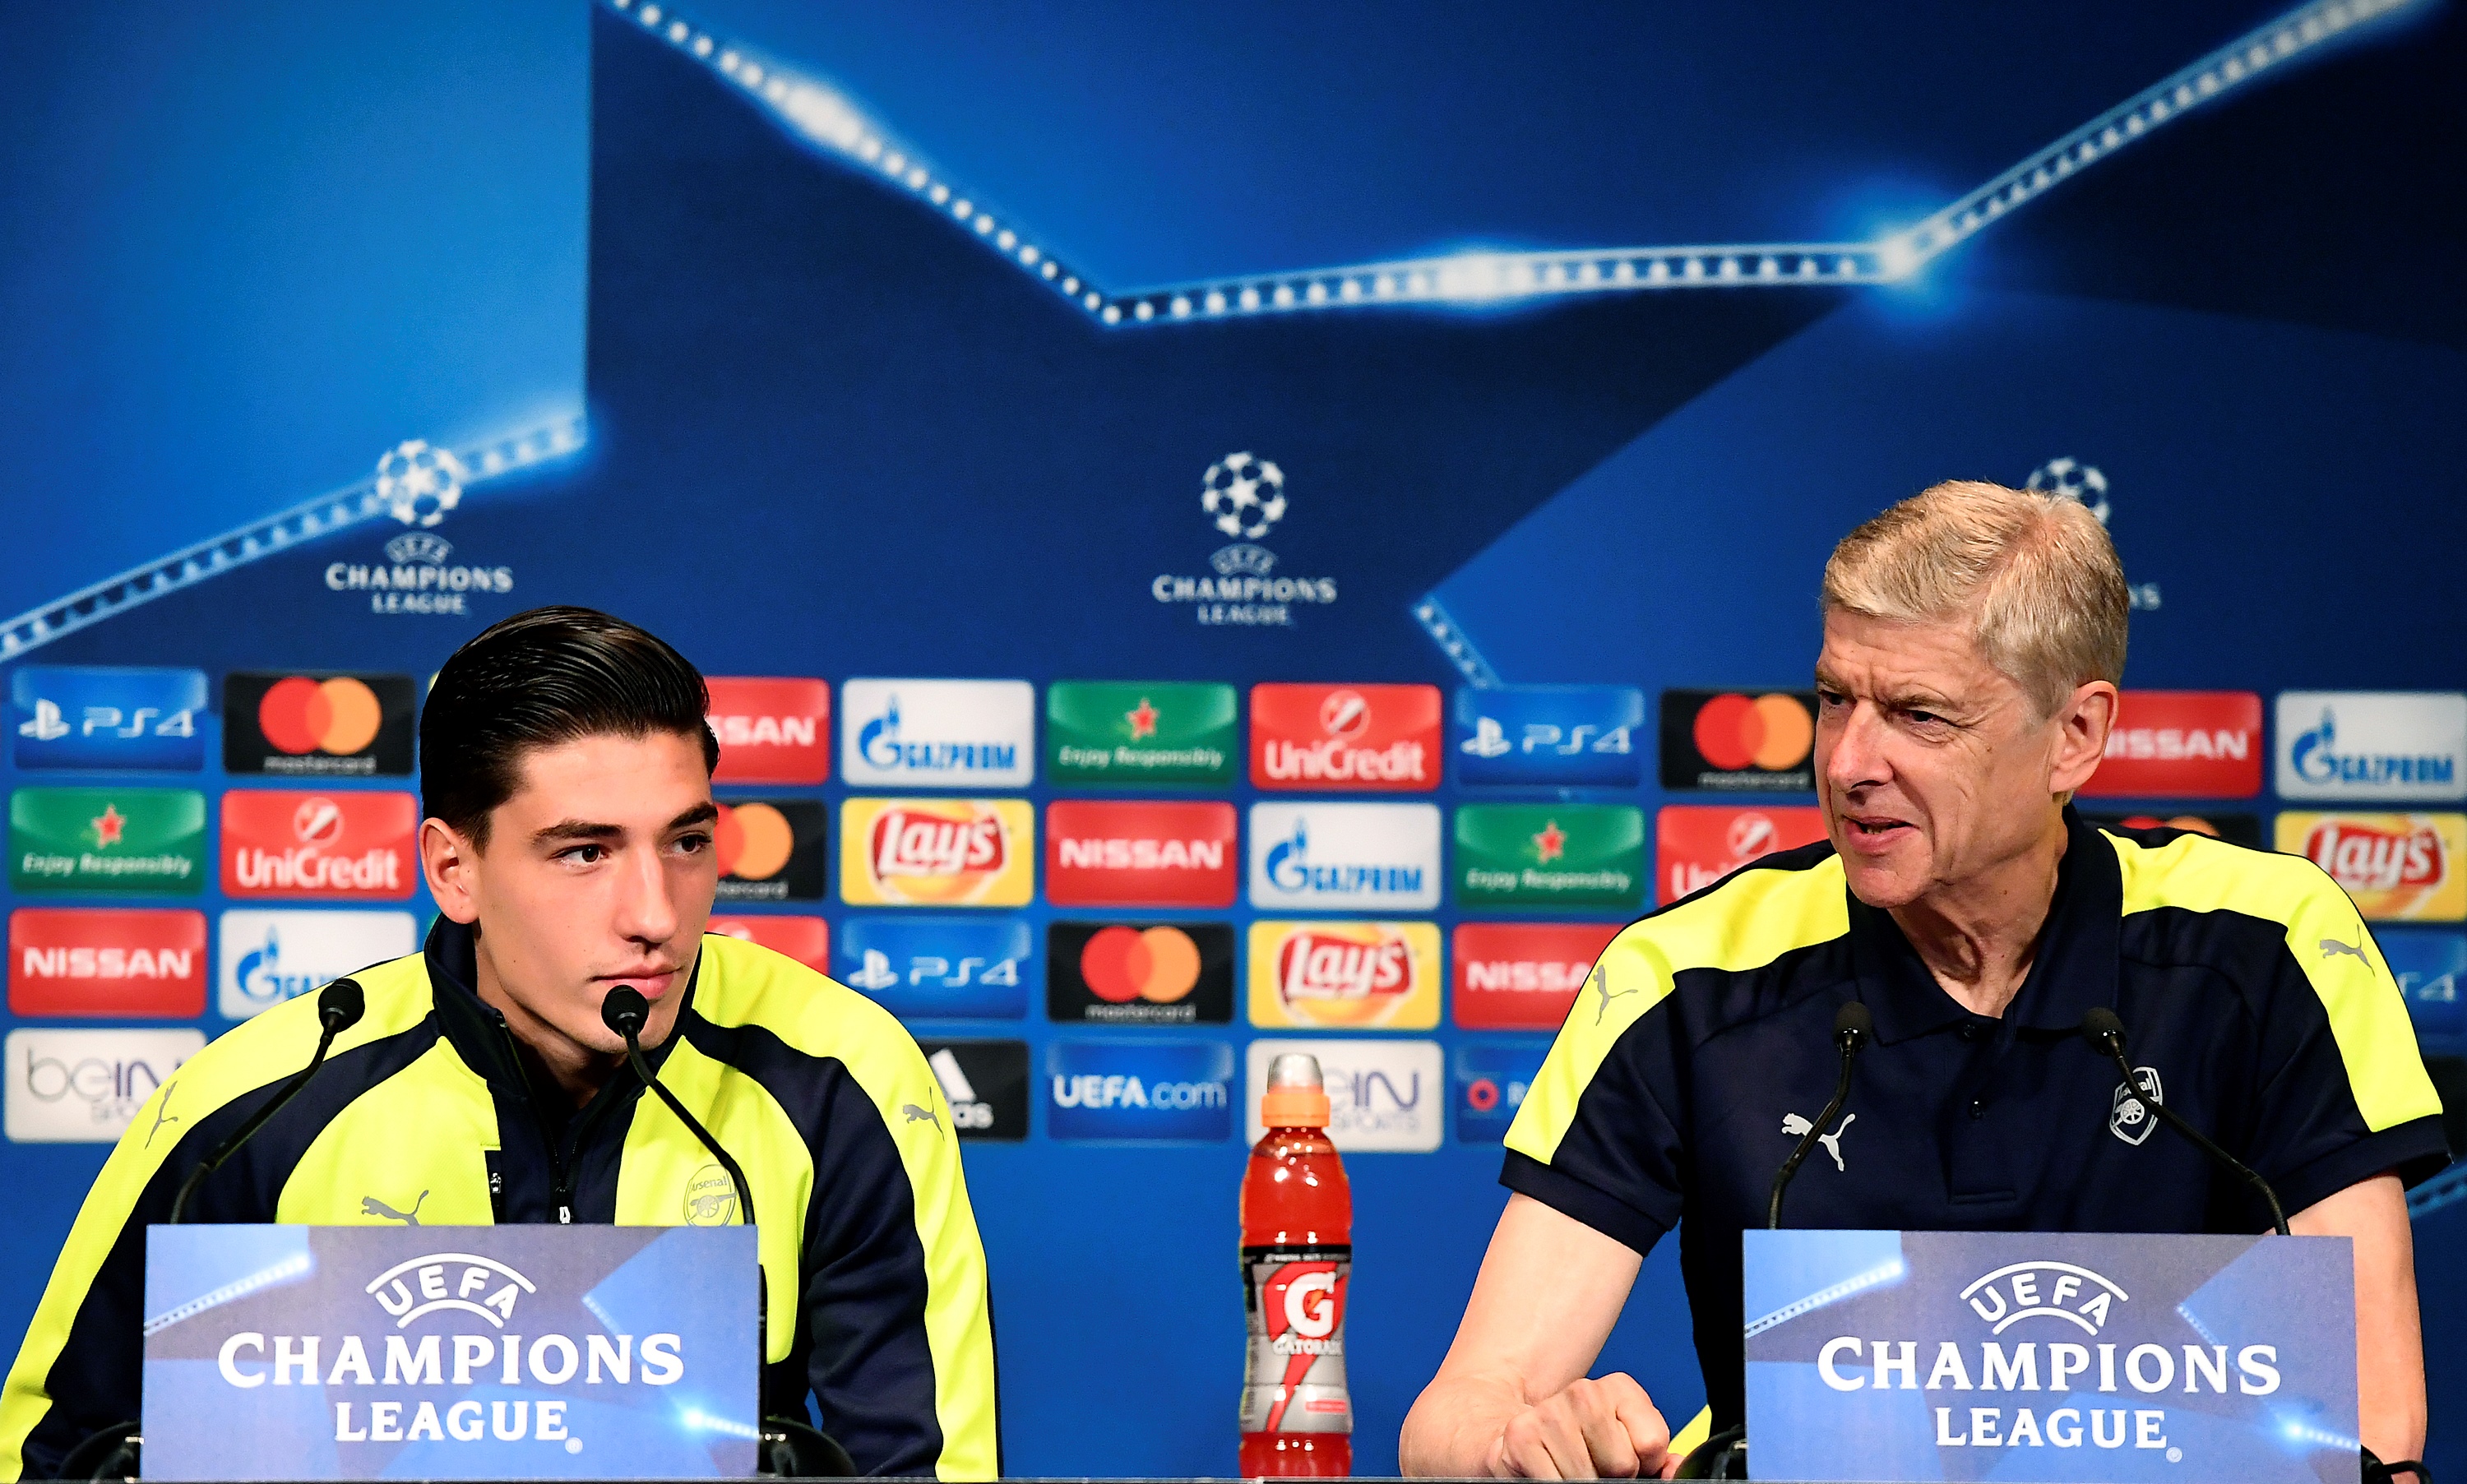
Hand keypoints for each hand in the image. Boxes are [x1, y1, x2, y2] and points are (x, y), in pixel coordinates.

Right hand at [1488, 1373, 1672, 1478]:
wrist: (1521, 1438)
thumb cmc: (1583, 1447)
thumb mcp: (1626, 1444)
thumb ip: (1657, 1458)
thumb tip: (1676, 1472)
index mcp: (1619, 1389)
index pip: (1652, 1442)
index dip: (1644, 1466)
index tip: (1629, 1465)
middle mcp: (1585, 1392)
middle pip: (1622, 1464)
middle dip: (1612, 1480)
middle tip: (1596, 1471)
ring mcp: (1550, 1412)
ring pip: (1588, 1479)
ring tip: (1572, 1473)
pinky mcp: (1522, 1435)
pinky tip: (1552, 1475)